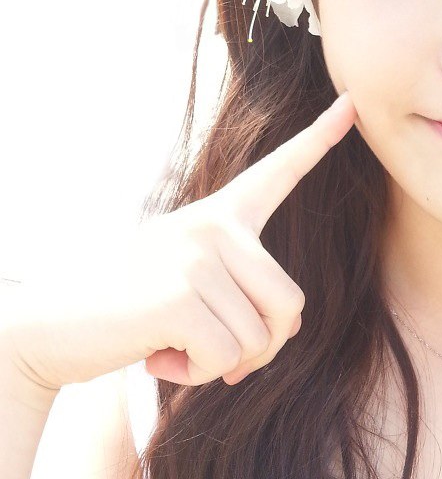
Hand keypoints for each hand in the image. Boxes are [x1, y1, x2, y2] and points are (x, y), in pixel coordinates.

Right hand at [8, 93, 357, 393]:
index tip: (353, 103)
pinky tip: (160, 356)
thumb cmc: (130, 311)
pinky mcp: (180, 296)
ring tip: (176, 345)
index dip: (319, 139)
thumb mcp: (190, 284)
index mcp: (218, 216)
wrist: (51, 327)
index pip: (279, 172)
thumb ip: (241, 293)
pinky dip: (200, 375)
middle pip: (291, 305)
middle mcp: (212, 226)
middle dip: (264, 348)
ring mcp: (196, 257)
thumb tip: (284, 331)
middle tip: (217, 354)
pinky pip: (227, 358)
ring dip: (225, 365)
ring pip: (260, 339)